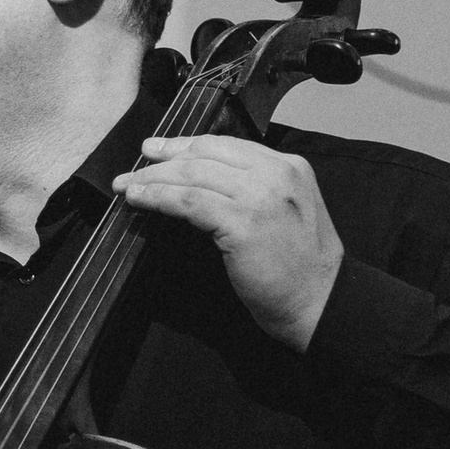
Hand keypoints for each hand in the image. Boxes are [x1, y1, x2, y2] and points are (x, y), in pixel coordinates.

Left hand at [114, 136, 343, 349]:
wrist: (321, 303)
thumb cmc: (301, 271)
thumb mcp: (287, 213)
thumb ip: (256, 192)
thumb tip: (205, 185)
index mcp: (290, 167)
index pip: (228, 145)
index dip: (187, 145)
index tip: (161, 150)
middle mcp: (277, 173)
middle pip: (206, 154)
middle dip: (164, 159)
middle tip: (136, 168)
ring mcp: (260, 196)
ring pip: (193, 175)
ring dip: (153, 180)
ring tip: (128, 187)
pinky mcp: (243, 222)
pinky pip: (189, 202)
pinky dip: (158, 198)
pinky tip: (140, 201)